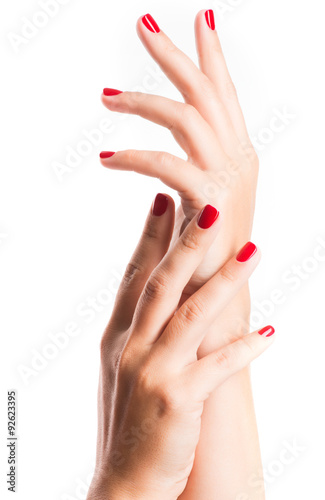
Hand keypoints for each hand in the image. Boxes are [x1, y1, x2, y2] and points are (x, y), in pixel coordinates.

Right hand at [87, 195, 274, 499]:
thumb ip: (139, 327)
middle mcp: (131, 348)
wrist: (123, 483)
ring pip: (192, 317)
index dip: (150, 237)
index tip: (165, 200)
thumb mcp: (122, 366)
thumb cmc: (127, 419)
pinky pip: (218, 367)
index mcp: (118, 336)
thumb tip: (160, 292)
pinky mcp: (178, 401)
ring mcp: (153, 373)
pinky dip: (244, 348)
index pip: (135, 276)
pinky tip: (270, 331)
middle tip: (210, 207)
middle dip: (188, 243)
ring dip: (226, 283)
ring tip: (255, 253)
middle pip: (163, 285)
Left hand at [100, 11, 257, 295]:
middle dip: (174, 55)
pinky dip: (134, 157)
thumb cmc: (207, 248)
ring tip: (104, 97)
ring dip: (141, 102)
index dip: (212, 54)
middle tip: (142, 24)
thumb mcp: (203, 200)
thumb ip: (191, 171)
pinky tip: (106, 159)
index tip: (201, 18)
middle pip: (205, 91)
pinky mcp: (211, 200)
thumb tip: (162, 158)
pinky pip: (168, 164)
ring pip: (186, 117)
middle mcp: (238, 157)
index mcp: (237, 154)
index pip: (224, 94)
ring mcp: (228, 177)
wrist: (219, 293)